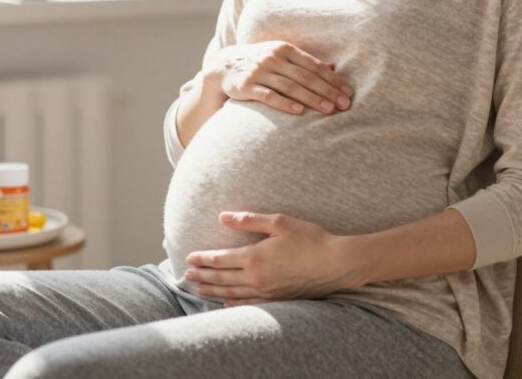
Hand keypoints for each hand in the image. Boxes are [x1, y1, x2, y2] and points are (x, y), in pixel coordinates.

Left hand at [183, 212, 364, 304]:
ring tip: (199, 288)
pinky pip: (247, 304)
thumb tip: (223, 217)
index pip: (220, 259)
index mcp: (254, 256)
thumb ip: (249, 220)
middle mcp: (256, 277)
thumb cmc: (310, 238)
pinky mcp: (276, 300)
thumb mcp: (280, 222)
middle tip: (186, 275)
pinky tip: (225, 302)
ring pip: (231, 293)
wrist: (334, 264)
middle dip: (203, 275)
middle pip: (221, 278)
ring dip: (212, 290)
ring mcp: (265, 291)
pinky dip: (232, 303)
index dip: (203, 259)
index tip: (189, 258)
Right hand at [210, 41, 353, 114]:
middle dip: (327, 91)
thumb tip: (333, 67)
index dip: (333, 79)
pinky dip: (284, 104)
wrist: (223, 66)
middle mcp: (273, 58)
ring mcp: (259, 71)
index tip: (348, 92)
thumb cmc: (260, 63)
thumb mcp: (281, 57)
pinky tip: (299, 112)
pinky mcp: (246, 86)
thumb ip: (304, 62)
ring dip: (312, 99)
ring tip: (328, 110)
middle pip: (306, 77)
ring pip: (290, 86)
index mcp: (285, 49)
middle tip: (344, 105)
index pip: (314, 66)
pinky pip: (268, 96)